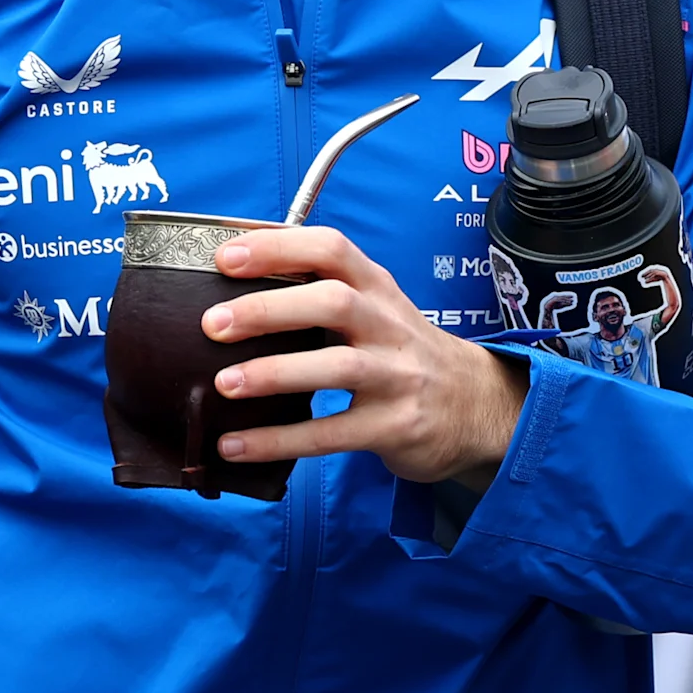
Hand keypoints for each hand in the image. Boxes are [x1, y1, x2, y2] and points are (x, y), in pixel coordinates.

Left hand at [204, 226, 532, 483]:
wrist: (478, 406)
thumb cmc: (403, 355)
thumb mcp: (376, 312)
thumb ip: (320, 297)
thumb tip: (232, 291)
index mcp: (378, 289)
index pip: (332, 250)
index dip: (278, 248)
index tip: (226, 257)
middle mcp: (390, 326)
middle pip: (334, 302)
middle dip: (269, 309)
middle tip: (213, 323)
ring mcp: (397, 377)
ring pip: (337, 367)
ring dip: (275, 373)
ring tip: (224, 385)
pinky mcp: (396, 426)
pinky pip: (332, 434)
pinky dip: (279, 440)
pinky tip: (236, 445)